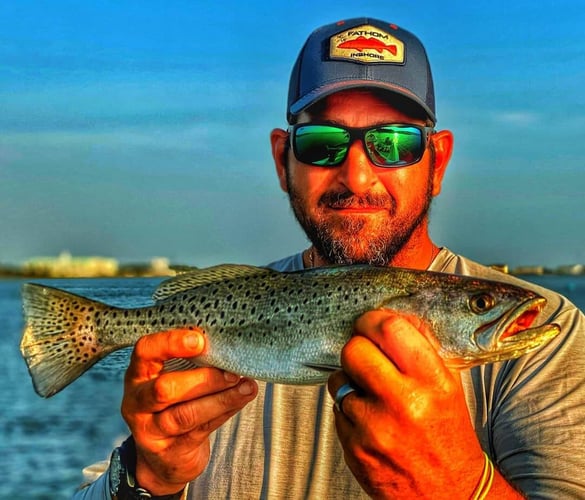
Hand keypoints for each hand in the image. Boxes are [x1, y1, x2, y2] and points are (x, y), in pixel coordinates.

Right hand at [121, 329, 257, 494]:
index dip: (170, 343)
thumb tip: (227, 344)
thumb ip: (192, 361)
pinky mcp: (170, 451)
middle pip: (165, 389)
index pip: (145, 351)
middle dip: (204, 379)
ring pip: (186, 414)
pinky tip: (241, 399)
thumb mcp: (173, 378)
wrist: (164, 456)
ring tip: (247, 387)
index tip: (200, 340)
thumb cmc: (174, 402)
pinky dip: (225, 411)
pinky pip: (201, 429)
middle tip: (232, 372)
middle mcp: (137, 402)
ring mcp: (150, 430)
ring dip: (222, 398)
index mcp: (138, 373)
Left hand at [328, 310, 485, 498]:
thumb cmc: (448, 436)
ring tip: (373, 397)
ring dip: (349, 383)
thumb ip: (418, 350)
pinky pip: (336, 411)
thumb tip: (386, 319)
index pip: (390, 329)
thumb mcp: (447, 386)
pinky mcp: (355, 449)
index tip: (368, 323)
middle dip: (356, 349)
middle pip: (353, 350)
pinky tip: (370, 422)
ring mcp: (375, 428)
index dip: (372, 320)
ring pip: (338, 380)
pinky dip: (348, 412)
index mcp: (432, 381)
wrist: (450, 494)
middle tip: (365, 358)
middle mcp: (403, 403)